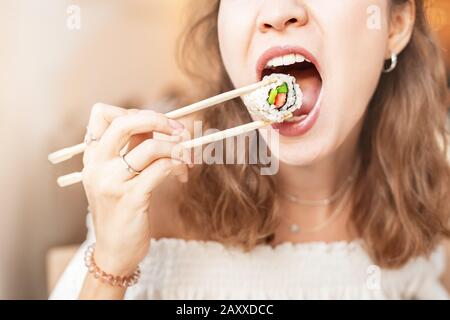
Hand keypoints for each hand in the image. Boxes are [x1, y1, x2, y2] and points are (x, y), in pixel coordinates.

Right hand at [81, 103, 189, 275]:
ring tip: (186, 160)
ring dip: (177, 148)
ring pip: (150, 147)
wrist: (114, 251)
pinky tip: (183, 174)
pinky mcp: (131, 198)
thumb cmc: (121, 210)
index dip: (133, 112)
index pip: (102, 114)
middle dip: (158, 120)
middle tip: (179, 131)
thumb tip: (165, 125)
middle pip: (125, 122)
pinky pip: (162, 168)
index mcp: (92, 156)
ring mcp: (112, 182)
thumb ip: (132, 150)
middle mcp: (97, 165)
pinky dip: (178, 165)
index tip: (155, 125)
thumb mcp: (118, 177)